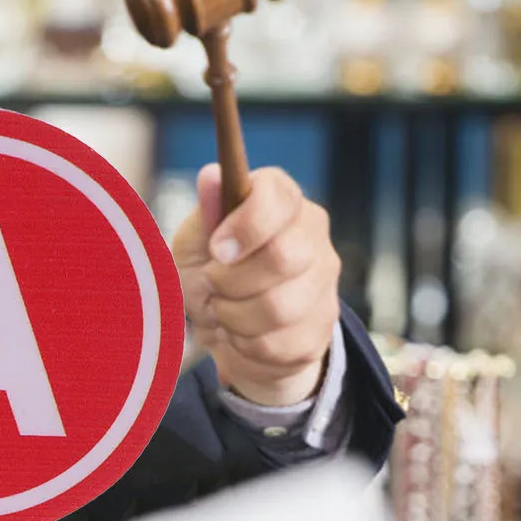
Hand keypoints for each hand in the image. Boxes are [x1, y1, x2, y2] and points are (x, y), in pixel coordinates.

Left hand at [172, 162, 340, 407]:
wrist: (229, 326)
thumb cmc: (212, 271)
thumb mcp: (196, 239)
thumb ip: (207, 214)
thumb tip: (211, 176)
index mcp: (281, 199)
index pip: (277, 198)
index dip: (245, 226)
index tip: (217, 250)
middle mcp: (312, 233)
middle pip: (283, 258)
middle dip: (231, 280)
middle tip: (210, 284)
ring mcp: (324, 280)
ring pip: (280, 308)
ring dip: (233, 316)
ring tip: (222, 310)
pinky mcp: (322, 325)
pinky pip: (279, 343)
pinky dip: (245, 344)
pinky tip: (240, 332)